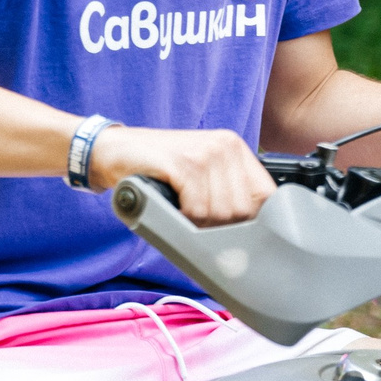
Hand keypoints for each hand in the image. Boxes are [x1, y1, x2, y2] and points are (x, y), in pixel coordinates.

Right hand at [86, 125, 274, 224]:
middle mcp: (225, 146)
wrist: (113, 151)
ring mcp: (205, 153)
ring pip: (220, 214)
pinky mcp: (183, 164)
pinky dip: (183, 219)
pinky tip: (171, 206)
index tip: (234, 233)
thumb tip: (254, 235)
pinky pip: (197, 210)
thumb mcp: (200, 174)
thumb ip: (226, 193)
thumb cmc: (157, 168)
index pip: (267, 197)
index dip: (252, 221)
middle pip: (243, 211)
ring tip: (180, 211)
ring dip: (198, 224)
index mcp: (235, 148)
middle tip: (195, 220)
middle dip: (220, 226)